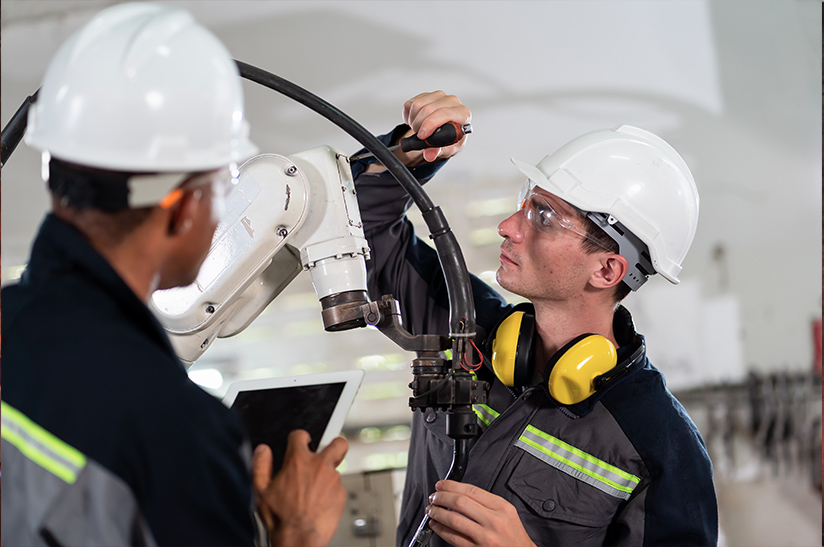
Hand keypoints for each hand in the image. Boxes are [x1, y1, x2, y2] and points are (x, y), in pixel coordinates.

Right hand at [252, 430, 347, 546]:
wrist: (300, 538)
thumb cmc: (281, 518)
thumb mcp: (260, 490)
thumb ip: (260, 465)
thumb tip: (262, 451)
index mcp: (298, 460)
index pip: (301, 435)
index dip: (299, 438)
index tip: (300, 443)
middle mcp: (319, 466)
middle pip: (337, 443)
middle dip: (334, 445)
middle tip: (328, 451)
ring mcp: (333, 479)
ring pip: (335, 469)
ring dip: (327, 476)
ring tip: (314, 491)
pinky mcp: (341, 494)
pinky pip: (337, 488)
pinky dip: (330, 493)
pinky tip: (318, 503)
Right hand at [402, 90, 471, 163]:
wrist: (447, 133)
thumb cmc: (451, 139)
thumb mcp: (448, 149)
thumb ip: (438, 151)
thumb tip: (429, 155)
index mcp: (463, 114)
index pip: (445, 113)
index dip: (430, 124)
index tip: (422, 136)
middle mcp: (452, 101)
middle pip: (428, 109)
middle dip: (419, 125)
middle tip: (420, 136)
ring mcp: (439, 96)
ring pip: (417, 105)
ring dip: (413, 121)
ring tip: (418, 129)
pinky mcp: (426, 95)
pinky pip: (410, 104)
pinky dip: (408, 117)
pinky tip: (415, 122)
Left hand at [425, 480, 535, 546]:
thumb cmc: (514, 536)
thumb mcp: (507, 513)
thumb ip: (487, 502)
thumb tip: (460, 493)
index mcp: (502, 507)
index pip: (472, 490)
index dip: (452, 486)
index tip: (442, 485)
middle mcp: (494, 521)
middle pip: (460, 502)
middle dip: (442, 497)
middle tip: (434, 497)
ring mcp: (485, 537)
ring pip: (454, 520)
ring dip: (438, 513)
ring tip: (431, 510)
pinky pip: (454, 538)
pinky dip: (441, 530)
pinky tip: (436, 525)